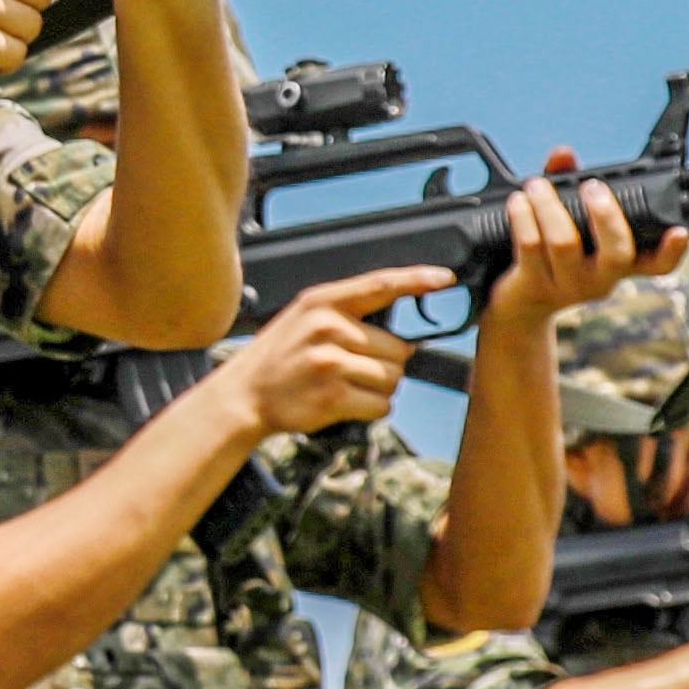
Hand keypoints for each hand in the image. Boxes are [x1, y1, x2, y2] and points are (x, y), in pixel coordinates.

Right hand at [221, 271, 442, 437]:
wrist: (243, 395)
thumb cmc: (279, 358)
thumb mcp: (304, 319)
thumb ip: (349, 318)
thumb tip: (407, 341)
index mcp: (323, 301)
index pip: (381, 285)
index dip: (417, 280)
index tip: (444, 279)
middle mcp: (328, 327)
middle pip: (398, 348)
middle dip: (386, 365)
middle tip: (352, 370)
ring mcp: (331, 361)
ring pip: (393, 379)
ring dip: (378, 389)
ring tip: (344, 386)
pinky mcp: (333, 395)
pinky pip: (381, 405)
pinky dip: (371, 409)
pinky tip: (343, 403)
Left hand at [485, 152, 687, 322]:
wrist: (519, 302)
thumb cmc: (551, 252)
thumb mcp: (568, 219)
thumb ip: (567, 183)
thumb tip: (564, 154)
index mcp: (621, 263)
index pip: (659, 264)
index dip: (673, 250)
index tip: (680, 231)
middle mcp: (602, 278)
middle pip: (617, 253)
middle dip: (606, 214)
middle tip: (592, 186)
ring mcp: (569, 286)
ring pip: (565, 243)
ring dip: (550, 207)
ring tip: (537, 185)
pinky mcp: (535, 286)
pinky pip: (531, 248)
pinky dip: (524, 218)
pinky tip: (518, 202)